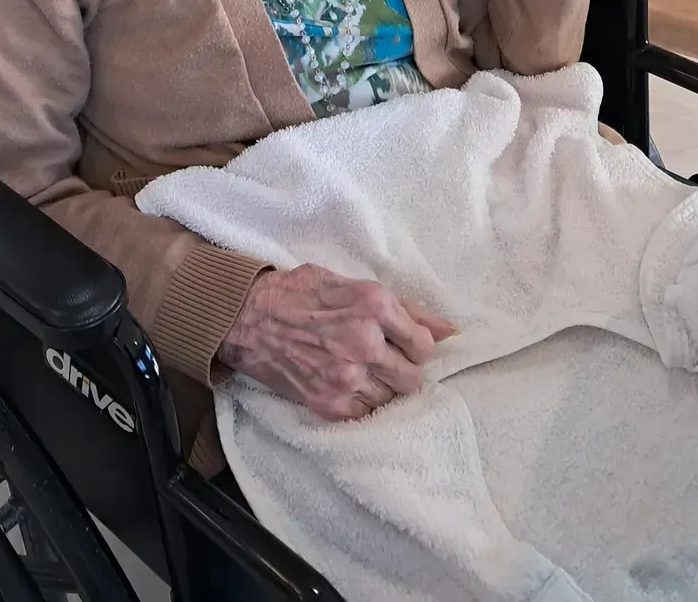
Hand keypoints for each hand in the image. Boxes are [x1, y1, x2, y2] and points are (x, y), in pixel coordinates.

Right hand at [216, 263, 456, 418]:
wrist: (249, 318)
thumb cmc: (300, 293)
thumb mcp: (352, 284)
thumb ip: (403, 307)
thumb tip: (448, 329)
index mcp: (374, 306)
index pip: (424, 344)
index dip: (417, 345)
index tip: (405, 343)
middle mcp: (365, 343)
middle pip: (412, 378)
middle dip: (404, 369)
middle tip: (386, 359)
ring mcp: (347, 377)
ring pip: (391, 399)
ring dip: (383, 387)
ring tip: (364, 371)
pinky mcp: (329, 403)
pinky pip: (366, 413)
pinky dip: (362, 402)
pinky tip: (349, 384)